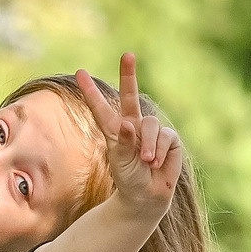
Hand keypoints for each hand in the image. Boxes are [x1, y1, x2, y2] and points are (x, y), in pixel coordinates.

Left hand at [77, 53, 181, 215]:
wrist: (147, 196)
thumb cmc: (129, 179)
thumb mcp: (121, 162)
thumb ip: (125, 142)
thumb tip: (130, 123)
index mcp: (115, 130)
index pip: (101, 108)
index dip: (91, 91)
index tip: (80, 72)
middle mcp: (133, 125)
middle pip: (131, 95)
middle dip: (129, 74)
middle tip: (127, 55)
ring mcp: (152, 131)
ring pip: (151, 125)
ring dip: (148, 146)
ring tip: (146, 162)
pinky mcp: (169, 139)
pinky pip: (166, 137)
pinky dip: (160, 151)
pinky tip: (156, 164)